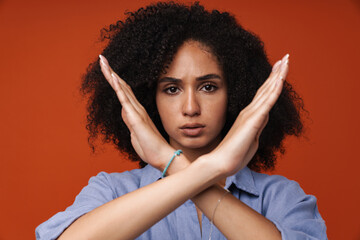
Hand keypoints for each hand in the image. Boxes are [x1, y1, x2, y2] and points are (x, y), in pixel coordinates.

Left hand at [99, 55, 173, 169]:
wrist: (161, 156)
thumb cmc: (150, 147)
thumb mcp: (135, 134)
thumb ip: (130, 122)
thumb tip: (125, 112)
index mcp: (135, 112)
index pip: (123, 91)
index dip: (114, 80)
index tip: (106, 69)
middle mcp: (136, 108)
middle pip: (121, 86)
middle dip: (110, 72)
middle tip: (101, 59)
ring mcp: (136, 112)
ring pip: (122, 89)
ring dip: (112, 75)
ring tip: (103, 62)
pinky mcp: (136, 119)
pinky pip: (125, 101)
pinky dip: (119, 88)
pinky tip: (113, 78)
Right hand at [209, 54, 289, 175]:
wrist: (221, 162)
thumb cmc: (234, 154)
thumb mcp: (251, 138)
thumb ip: (257, 126)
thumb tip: (263, 118)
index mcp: (250, 115)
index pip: (263, 94)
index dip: (272, 80)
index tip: (278, 69)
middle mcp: (250, 111)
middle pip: (266, 88)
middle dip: (277, 72)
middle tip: (284, 58)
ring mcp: (251, 115)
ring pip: (268, 91)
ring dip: (278, 75)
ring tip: (285, 61)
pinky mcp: (253, 121)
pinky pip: (266, 103)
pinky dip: (274, 91)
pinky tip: (280, 80)